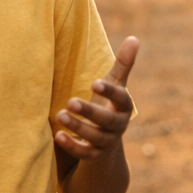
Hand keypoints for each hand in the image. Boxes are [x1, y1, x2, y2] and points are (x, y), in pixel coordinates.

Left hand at [54, 36, 137, 159]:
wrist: (107, 140)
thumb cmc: (108, 104)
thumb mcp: (115, 85)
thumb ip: (123, 64)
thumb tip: (134, 38)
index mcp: (123, 107)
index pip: (121, 99)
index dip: (110, 91)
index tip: (94, 83)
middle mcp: (118, 126)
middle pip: (106, 120)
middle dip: (89, 112)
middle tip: (70, 101)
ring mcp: (106, 142)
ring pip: (94, 137)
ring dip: (77, 127)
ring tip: (59, 115)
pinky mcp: (93, 154)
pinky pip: (84, 153)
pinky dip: (72, 146)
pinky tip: (57, 136)